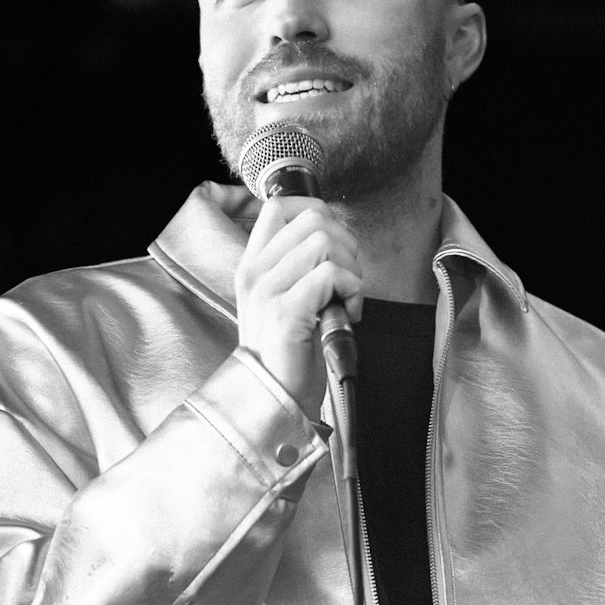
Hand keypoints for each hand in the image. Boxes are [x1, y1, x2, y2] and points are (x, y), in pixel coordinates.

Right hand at [233, 197, 362, 412]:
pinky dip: (352, 290)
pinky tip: (348, 312)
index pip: (279, 206)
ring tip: (346, 298)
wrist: (275, 398)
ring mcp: (267, 291)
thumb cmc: (289, 353)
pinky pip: (331, 275)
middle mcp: (254, 273)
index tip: (335, 243)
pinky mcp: (286, 312)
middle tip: (347, 277)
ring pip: (324, 242)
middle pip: (311, 219)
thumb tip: (334, 233)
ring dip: (350, 268)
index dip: (317, 212)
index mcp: (252, 265)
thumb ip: (298, 265)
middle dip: (344, 242)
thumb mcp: (284, 300)